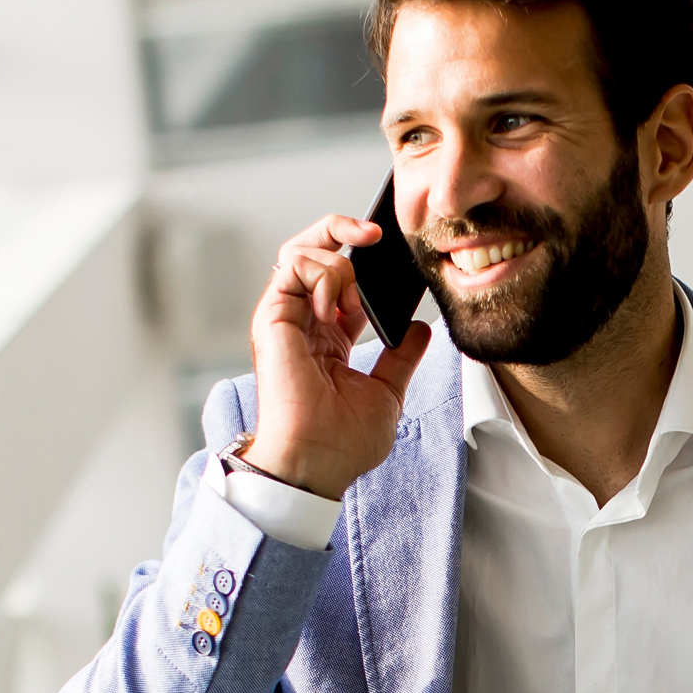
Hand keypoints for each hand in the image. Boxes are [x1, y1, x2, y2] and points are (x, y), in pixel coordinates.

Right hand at [246, 214, 430, 499]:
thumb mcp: (387, 393)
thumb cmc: (342, 443)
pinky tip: (335, 304)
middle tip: (376, 235)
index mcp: (327, 339)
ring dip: (339, 261)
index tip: (394, 257)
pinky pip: (292, 264)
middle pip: (314, 252)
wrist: (316, 462)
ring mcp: (285, 317)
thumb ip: (401, 358)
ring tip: (356, 299)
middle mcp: (303, 323)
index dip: (366, 262)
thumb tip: (420, 329)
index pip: (342, 280)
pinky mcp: (272, 316)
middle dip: (344, 230)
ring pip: (301, 250)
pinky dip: (320, 270)